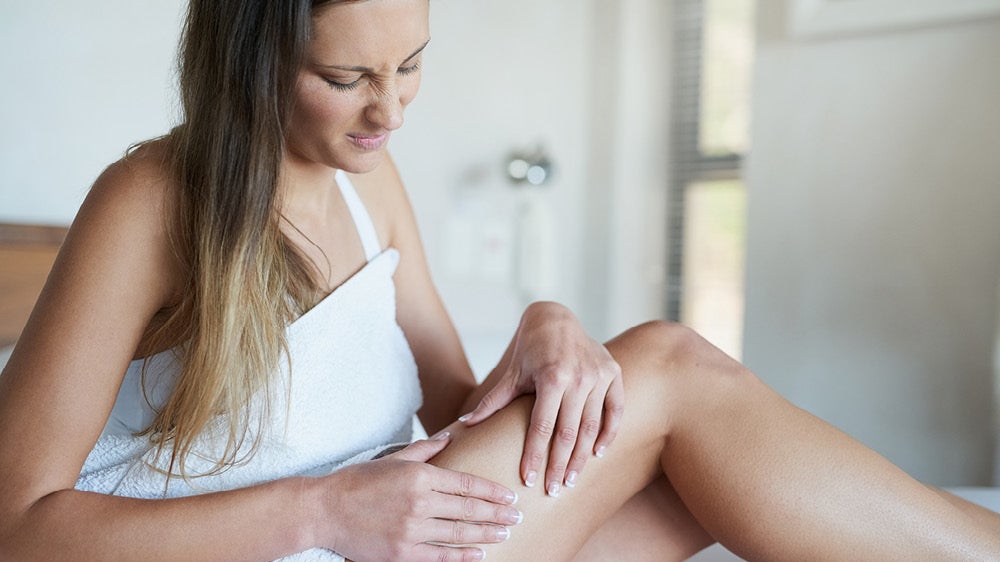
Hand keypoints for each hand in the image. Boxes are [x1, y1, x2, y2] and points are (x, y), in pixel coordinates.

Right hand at [319, 434, 521, 561]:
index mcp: (419, 476)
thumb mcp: (392, 459)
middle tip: (516, 517)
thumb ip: (424, 450)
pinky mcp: (402, 552)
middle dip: (497, 514)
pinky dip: (462, 557)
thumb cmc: (357, 482)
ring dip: (486, 534)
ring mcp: (411, 530)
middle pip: (469, 509)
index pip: (466, 484)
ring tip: (504, 534)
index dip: (492, 492)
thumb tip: (449, 437)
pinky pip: (440, 557)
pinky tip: (478, 555)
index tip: (509, 497)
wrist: (324, 510)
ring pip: (459, 534)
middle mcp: (419, 503)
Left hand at [459, 302, 623, 497]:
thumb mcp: (512, 373)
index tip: (529, 480)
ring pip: (592, 426)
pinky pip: (615, 410)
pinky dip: (609, 434)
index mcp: (551, 377)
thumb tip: (466, 424)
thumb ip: (494, 400)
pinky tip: (598, 454)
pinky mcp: (613, 373)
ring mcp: (599, 375)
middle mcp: (579, 377)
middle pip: (569, 432)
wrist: (557, 318)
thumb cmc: (531, 348)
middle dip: (560, 465)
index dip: (535, 455)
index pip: (542, 427)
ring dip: (583, 456)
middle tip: (553, 490)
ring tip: (572, 479)